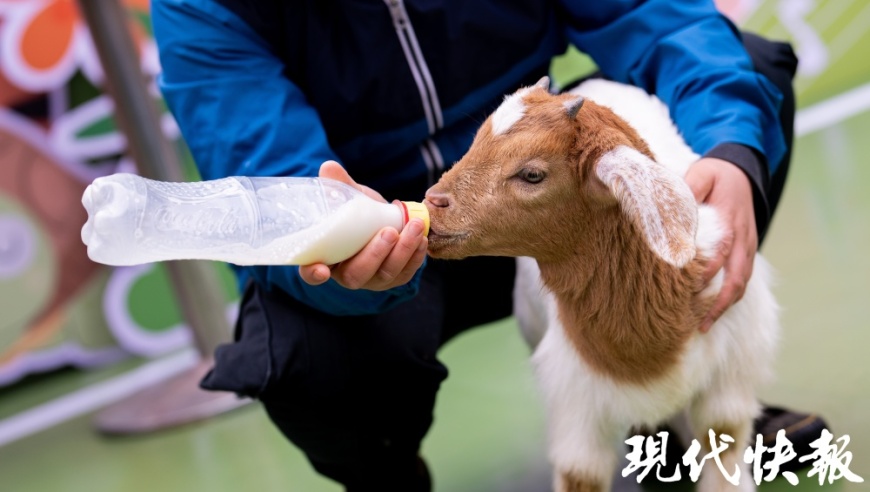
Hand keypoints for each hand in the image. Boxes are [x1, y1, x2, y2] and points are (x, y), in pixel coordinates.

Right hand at [298, 160, 427, 290]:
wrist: (383, 220)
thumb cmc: (358, 213)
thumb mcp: (348, 198)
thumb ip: (339, 185)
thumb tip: (329, 167)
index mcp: (325, 257)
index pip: (311, 272)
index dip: (313, 274)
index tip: (322, 270)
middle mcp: (345, 274)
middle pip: (355, 276)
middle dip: (375, 255)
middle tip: (389, 232)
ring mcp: (371, 280)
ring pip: (384, 275)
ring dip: (402, 251)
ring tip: (414, 226)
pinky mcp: (393, 279)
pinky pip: (405, 273)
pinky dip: (415, 256)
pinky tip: (421, 238)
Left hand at [684, 157, 757, 332]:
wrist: (743, 172)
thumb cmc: (716, 175)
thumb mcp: (701, 174)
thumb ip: (687, 189)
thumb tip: (666, 209)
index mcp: (731, 221)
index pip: (721, 252)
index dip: (707, 272)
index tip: (687, 289)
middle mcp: (743, 239)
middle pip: (737, 277)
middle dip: (719, 302)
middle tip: (697, 323)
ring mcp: (748, 248)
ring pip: (742, 283)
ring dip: (724, 306)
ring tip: (703, 326)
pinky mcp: (747, 253)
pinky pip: (742, 280)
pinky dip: (729, 298)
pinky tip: (711, 312)